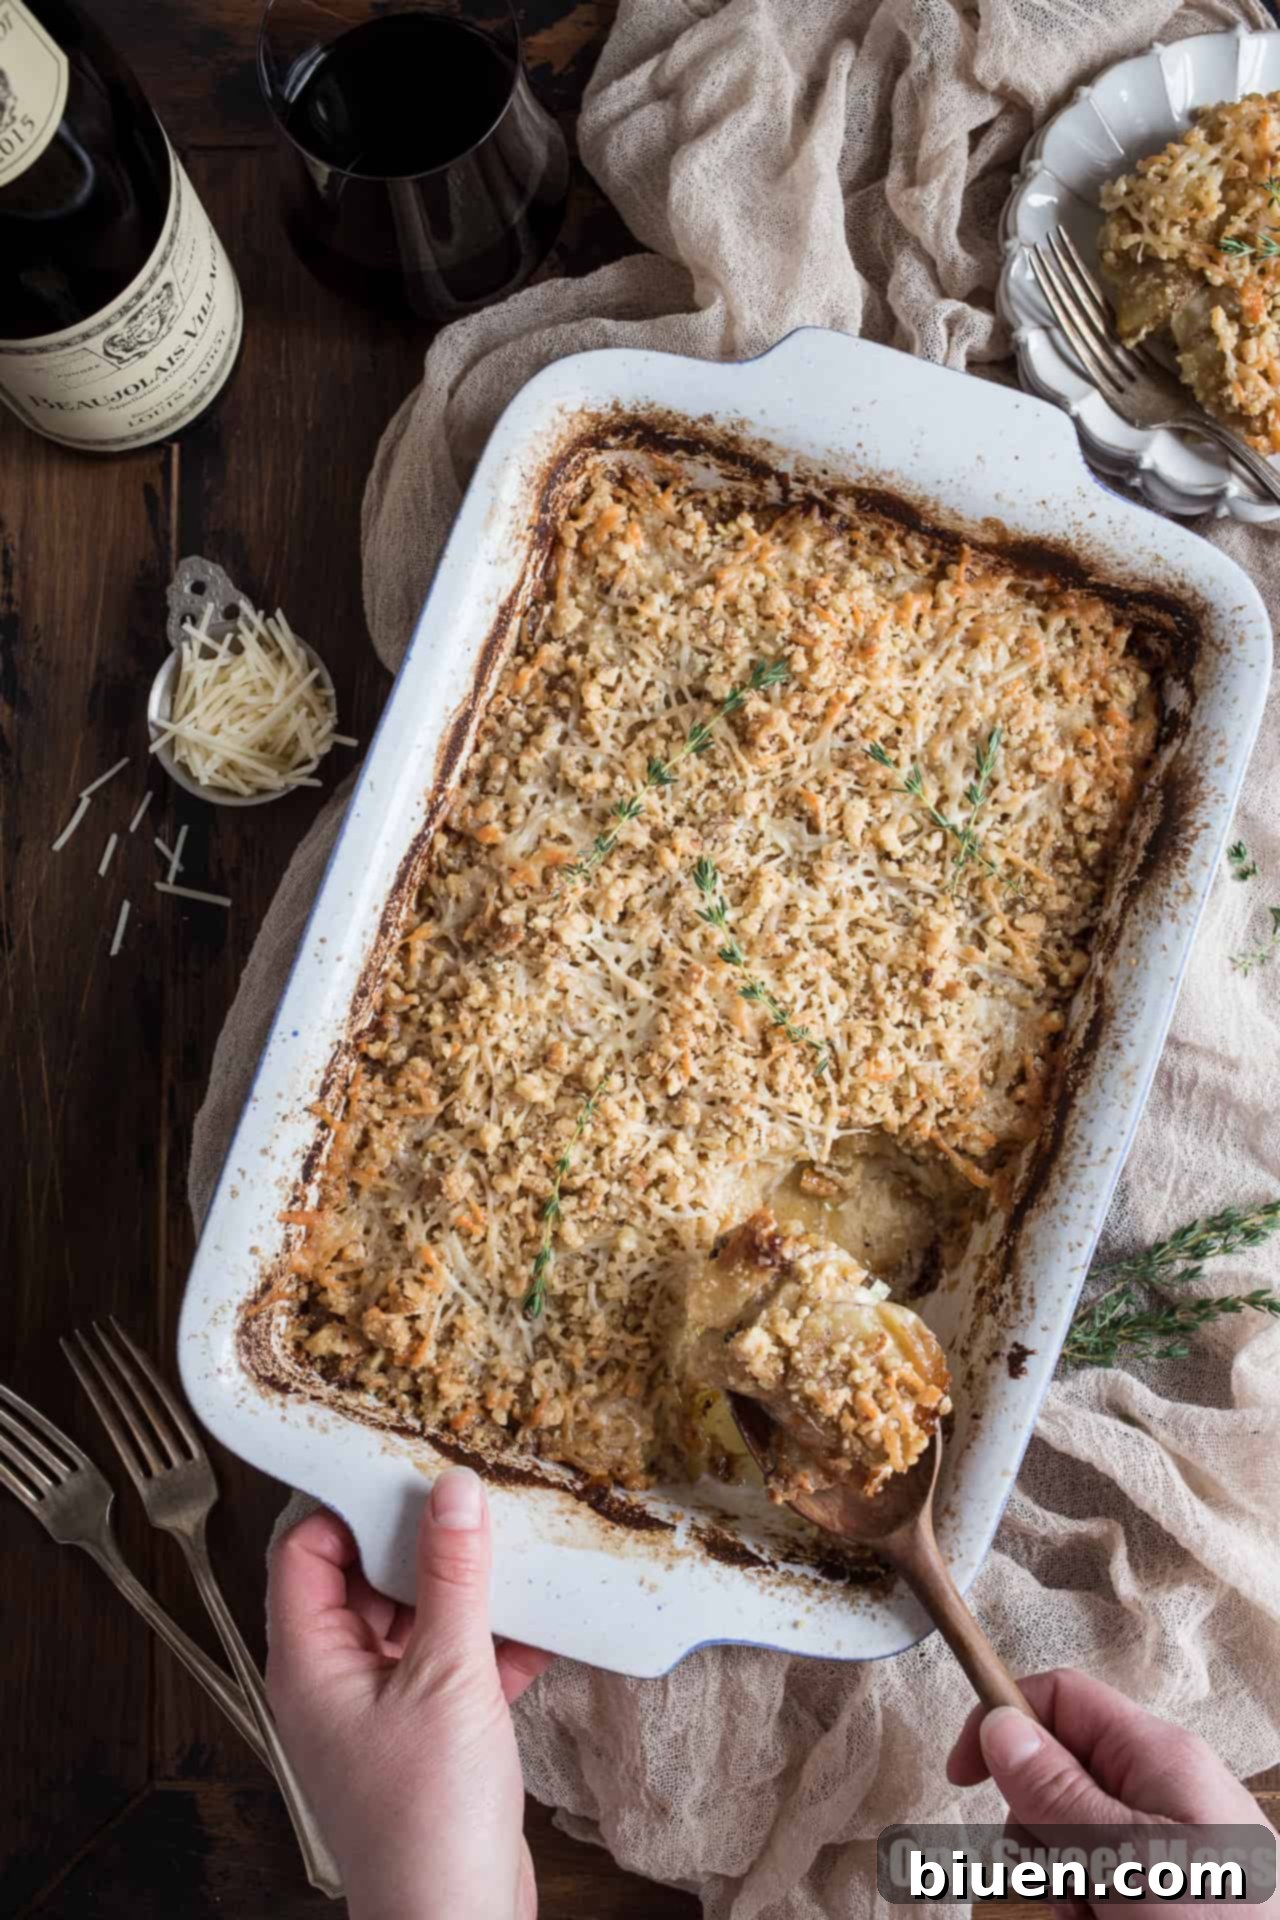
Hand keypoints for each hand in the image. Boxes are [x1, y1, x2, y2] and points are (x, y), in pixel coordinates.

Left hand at [266, 1469, 551, 1919]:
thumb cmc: (428, 1823)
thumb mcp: (447, 1675)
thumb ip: (452, 1577)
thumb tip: (453, 1491)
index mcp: (310, 1663)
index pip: (304, 1551)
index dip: (347, 1503)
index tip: (400, 1466)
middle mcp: (336, 1683)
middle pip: (365, 1580)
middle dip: (421, 1541)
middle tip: (472, 1496)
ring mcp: (382, 1713)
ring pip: (418, 1621)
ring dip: (467, 1590)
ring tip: (517, 1547)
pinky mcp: (429, 1739)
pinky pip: (456, 1666)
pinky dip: (495, 1643)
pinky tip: (545, 1623)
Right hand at [948, 1669, 1279, 1917]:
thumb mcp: (1128, 1858)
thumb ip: (1060, 1791)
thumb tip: (999, 1723)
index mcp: (1156, 1756)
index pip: (1060, 1698)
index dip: (1001, 1722)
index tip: (962, 1779)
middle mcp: (1157, 1792)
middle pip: (1053, 1782)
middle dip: (1035, 1841)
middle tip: (1062, 1890)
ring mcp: (1160, 1846)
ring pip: (1064, 1846)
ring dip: (1058, 1891)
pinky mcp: (1159, 1890)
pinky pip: (1090, 1887)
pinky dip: (1081, 1913)